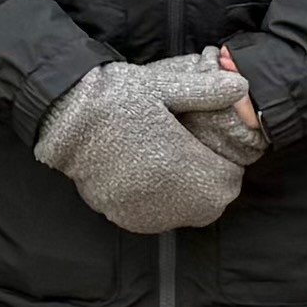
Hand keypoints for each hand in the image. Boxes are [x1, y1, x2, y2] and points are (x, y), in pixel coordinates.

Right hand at [33, 56, 257, 236]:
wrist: (65, 118)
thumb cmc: (117, 97)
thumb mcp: (163, 85)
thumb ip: (205, 91)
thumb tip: (241, 86)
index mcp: (181, 162)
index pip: (228, 182)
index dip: (225, 165)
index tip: (212, 149)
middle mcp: (165, 194)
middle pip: (212, 204)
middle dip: (212, 184)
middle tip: (196, 158)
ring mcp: (142, 210)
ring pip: (186, 216)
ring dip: (188, 198)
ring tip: (172, 168)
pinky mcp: (122, 216)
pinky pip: (156, 220)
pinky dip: (161, 206)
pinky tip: (149, 181)